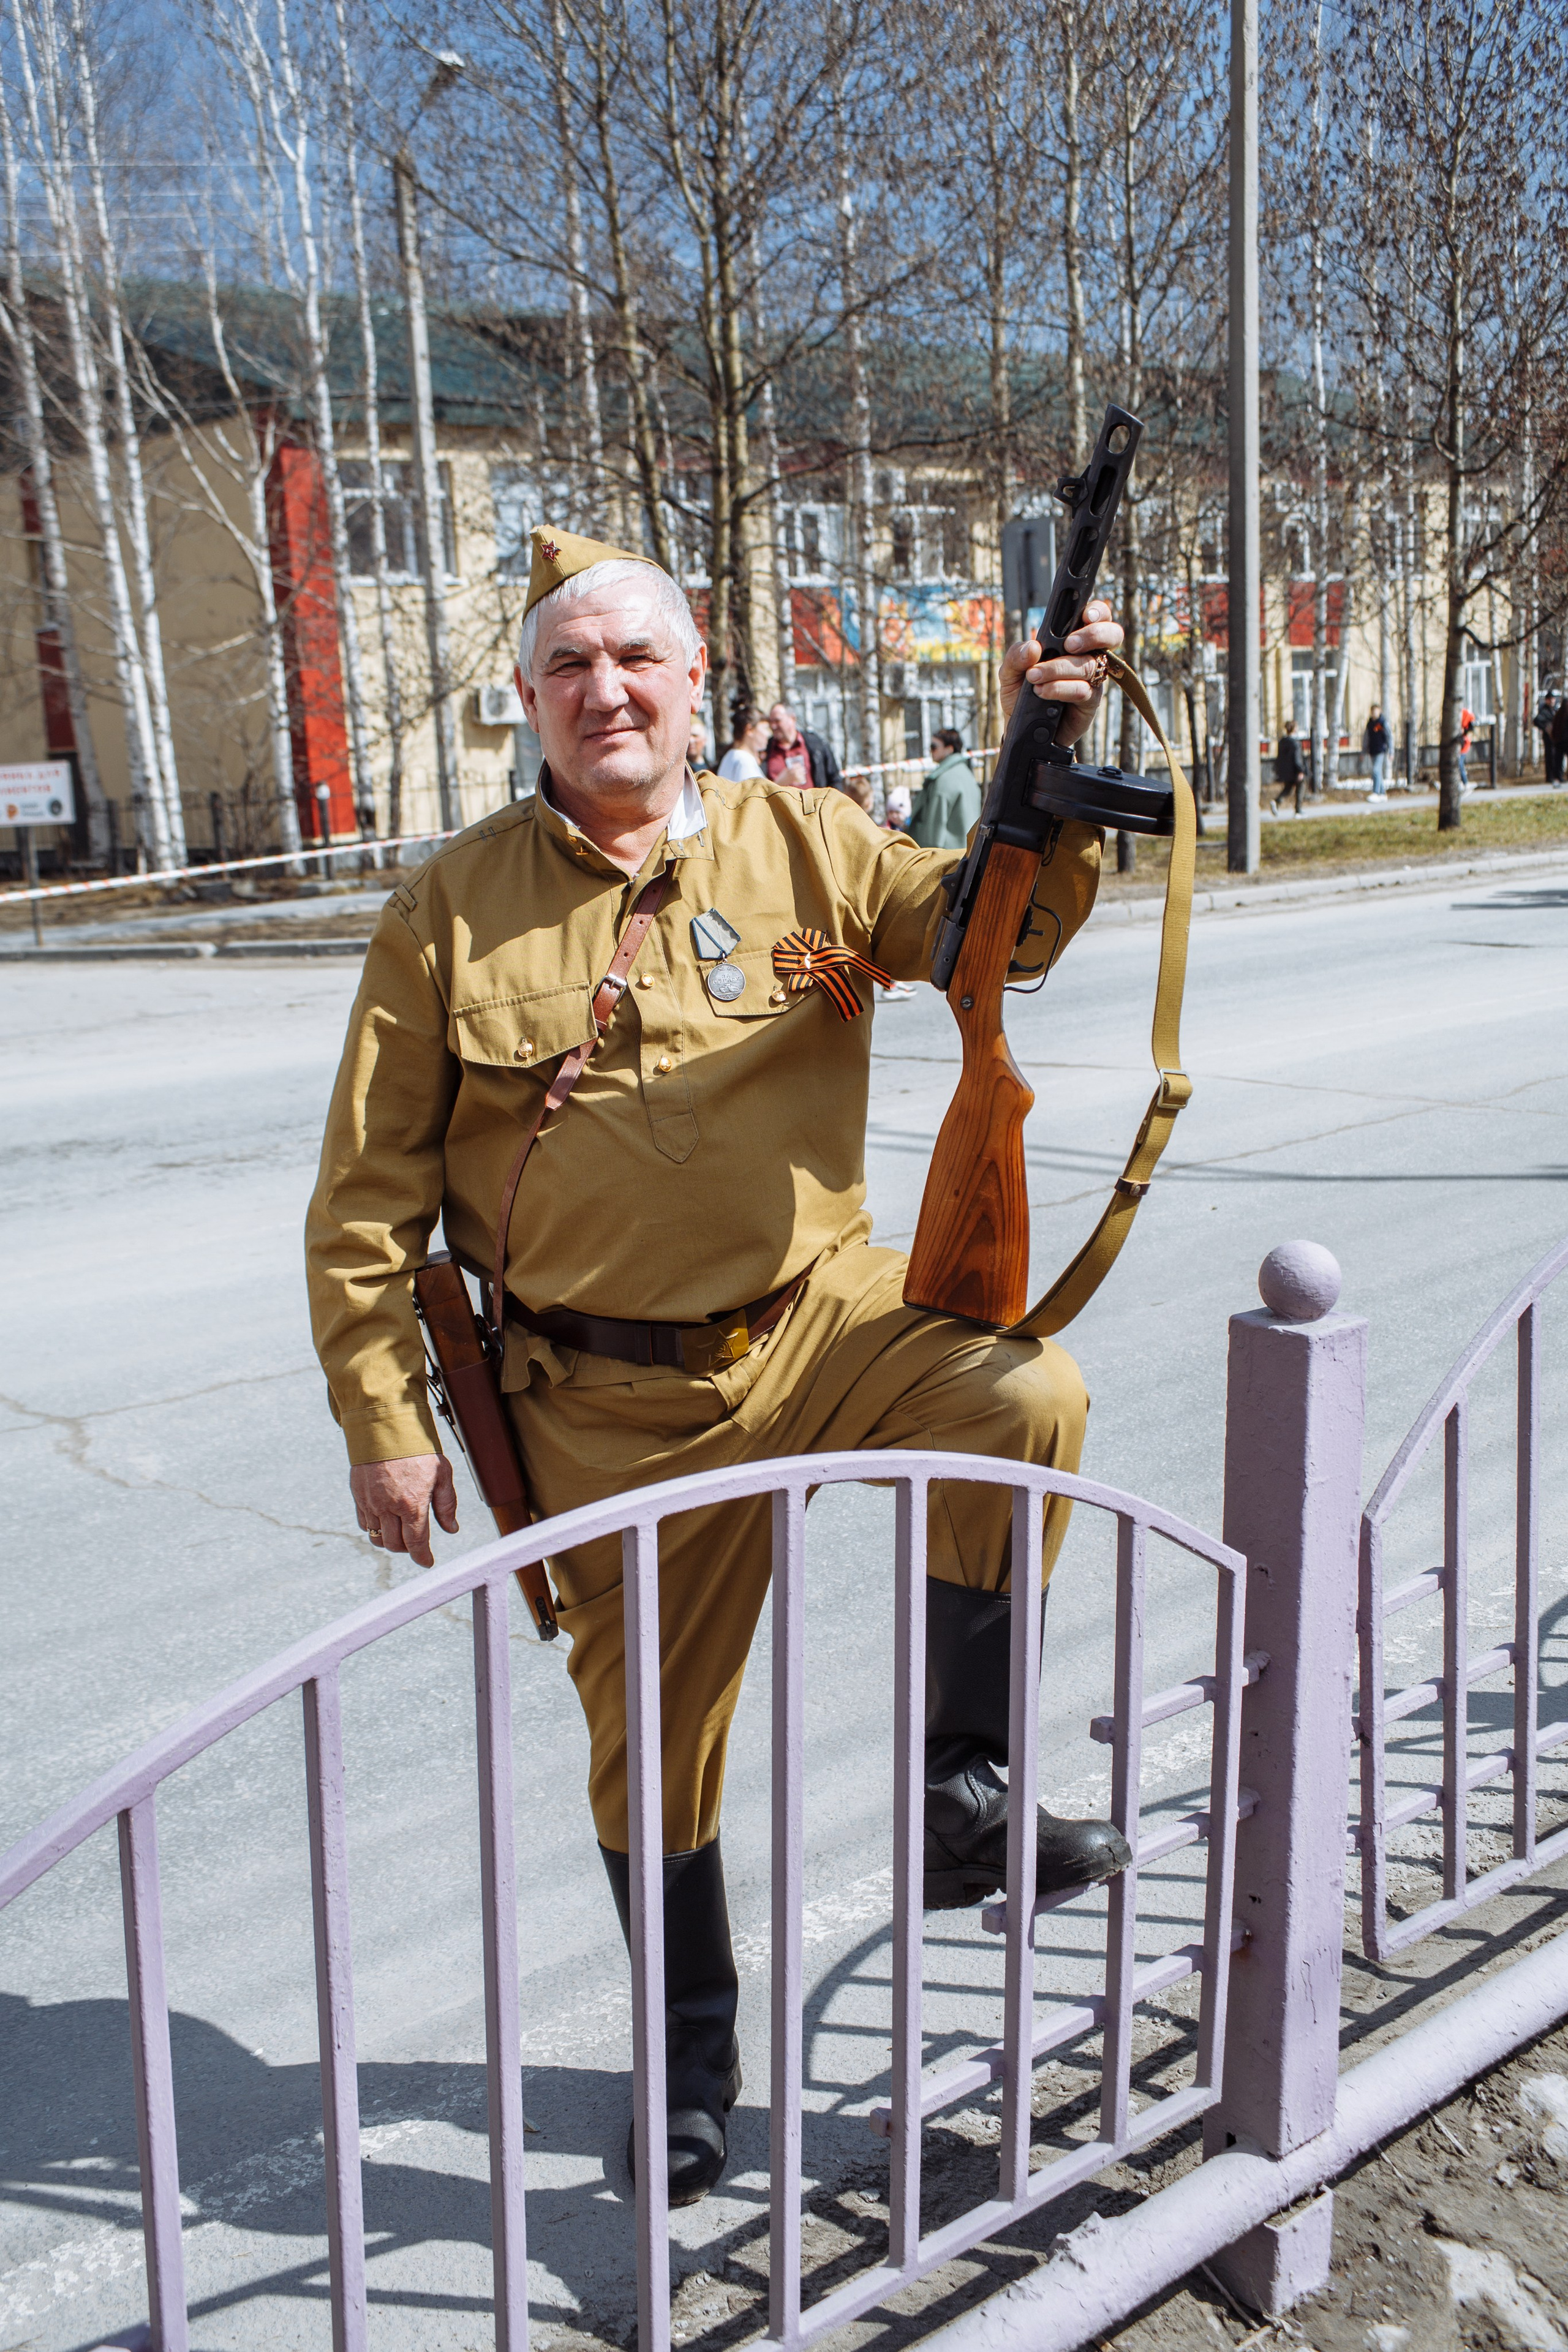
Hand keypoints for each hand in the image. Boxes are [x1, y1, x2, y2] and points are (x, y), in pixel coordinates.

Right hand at [349, 1453, 458, 1568]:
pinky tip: (385, 1520)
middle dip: (407, 1549)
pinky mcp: (358, 1497)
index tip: (427, 1561)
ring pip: (377, 1538)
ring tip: (399, 1532)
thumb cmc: (418, 1450)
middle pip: (395, 1545)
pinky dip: (374, 1528)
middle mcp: (389, 1508)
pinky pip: (364, 1524)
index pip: (416, 1543)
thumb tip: (451, 1529)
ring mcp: (371, 1503)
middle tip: (415, 1543)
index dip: (422, 1557)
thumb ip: (446, 1504)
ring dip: (389, 1541)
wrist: (386, 1429)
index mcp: (412, 1504)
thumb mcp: (442, 1474)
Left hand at [999, 598, 1122, 744]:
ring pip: (1089, 665)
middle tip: (1069, 644)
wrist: (1021, 728)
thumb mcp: (1010, 672)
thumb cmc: (1021, 694)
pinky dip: (1060, 688)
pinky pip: (1082, 690)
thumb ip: (1016, 656)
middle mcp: (1087, 656)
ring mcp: (1092, 679)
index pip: (1096, 617)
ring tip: (1034, 677)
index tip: (1086, 615)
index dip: (1098, 611)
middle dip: (1094, 634)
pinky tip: (1042, 692)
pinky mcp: (1090, 702)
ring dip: (1060, 668)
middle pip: (1111, 635)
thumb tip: (1033, 647)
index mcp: (1072, 640)